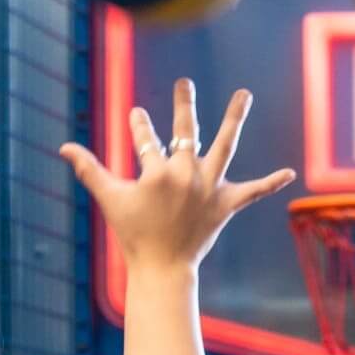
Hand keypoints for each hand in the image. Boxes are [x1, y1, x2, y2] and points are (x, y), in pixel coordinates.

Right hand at [59, 81, 294, 275]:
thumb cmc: (134, 236)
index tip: (138, 116)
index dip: (140, 127)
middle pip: (186, 131)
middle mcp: (187, 174)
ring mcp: (209, 188)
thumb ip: (89, 169)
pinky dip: (270, 183)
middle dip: (183, 105)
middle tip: (185, 83)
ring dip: (234, 118)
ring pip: (224, 146)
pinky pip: (252, 192)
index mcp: (158, 172)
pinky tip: (290, 173)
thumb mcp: (110, 200)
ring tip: (244, 94)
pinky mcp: (225, 205)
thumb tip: (63, 147)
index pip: (147, 139)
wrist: (163, 270)